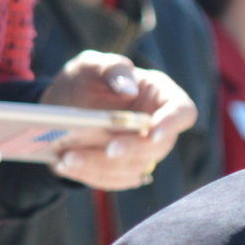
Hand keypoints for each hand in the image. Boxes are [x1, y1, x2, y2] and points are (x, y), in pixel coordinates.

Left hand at [39, 52, 196, 190]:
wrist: (62, 105)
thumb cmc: (85, 79)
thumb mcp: (93, 64)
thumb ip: (113, 69)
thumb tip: (129, 89)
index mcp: (159, 96)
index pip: (182, 113)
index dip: (172, 124)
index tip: (152, 132)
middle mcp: (157, 127)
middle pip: (158, 147)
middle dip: (132, 149)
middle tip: (109, 149)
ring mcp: (141, 152)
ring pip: (133, 168)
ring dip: (101, 166)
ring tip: (68, 158)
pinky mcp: (122, 170)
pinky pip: (113, 180)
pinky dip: (90, 175)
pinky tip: (65, 165)